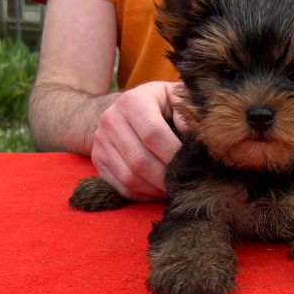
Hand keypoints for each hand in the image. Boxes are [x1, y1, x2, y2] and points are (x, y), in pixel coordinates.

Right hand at [91, 81, 182, 199]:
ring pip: (129, 178)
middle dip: (166, 177)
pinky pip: (121, 188)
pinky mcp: (98, 160)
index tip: (192, 164)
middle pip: (139, 160)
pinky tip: (159, 190)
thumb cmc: (161, 104)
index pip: (153, 133)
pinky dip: (144, 195)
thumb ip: (188, 112)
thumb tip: (195, 137)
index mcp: (133, 101)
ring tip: (175, 187)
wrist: (126, 108)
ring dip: (156, 189)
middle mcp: (111, 119)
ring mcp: (101, 142)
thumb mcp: (176, 98)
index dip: (173, 153)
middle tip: (186, 182)